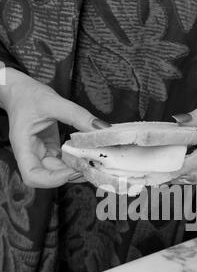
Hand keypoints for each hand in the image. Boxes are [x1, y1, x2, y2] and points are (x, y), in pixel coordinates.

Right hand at [0, 68, 108, 187]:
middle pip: (49, 177)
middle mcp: (31, 155)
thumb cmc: (28, 96)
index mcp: (23, 146)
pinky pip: (65, 162)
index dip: (52, 179)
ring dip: (77, 169)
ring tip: (94, 161)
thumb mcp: (54, 102)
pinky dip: (77, 160)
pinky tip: (89, 154)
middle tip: (92, 166)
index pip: (32, 175)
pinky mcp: (51, 151)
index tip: (72, 171)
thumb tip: (102, 128)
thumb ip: (78, 115)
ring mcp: (42, 155)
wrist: (21, 91)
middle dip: (71, 175)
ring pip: (60, 171)